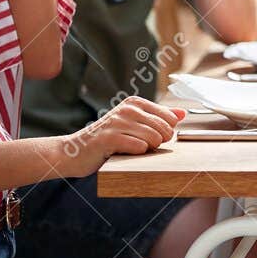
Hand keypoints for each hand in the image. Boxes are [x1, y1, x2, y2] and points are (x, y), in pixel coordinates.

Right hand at [55, 97, 184, 174]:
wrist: (74, 152)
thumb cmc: (108, 140)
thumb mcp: (134, 125)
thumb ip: (159, 118)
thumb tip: (182, 114)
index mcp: (135, 103)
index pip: (171, 118)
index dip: (166, 133)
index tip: (151, 137)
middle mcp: (127, 109)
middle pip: (165, 129)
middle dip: (158, 142)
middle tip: (140, 145)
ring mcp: (118, 122)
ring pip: (154, 138)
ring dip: (147, 149)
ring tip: (131, 149)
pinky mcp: (109, 138)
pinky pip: (139, 147)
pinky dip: (136, 154)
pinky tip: (123, 153)